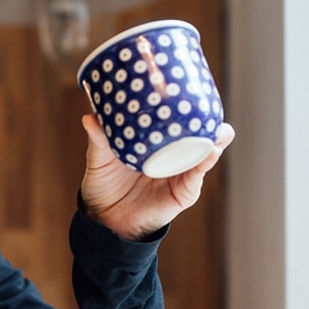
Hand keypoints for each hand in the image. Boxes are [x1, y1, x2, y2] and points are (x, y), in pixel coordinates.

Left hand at [79, 114, 237, 240]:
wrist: (104, 219)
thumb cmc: (105, 184)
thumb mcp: (100, 159)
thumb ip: (98, 140)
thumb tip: (90, 117)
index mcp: (158, 142)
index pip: (180, 121)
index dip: (191, 106)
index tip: (194, 88)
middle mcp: (174, 155)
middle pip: (202, 133)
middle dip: (211, 120)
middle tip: (208, 106)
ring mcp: (182, 173)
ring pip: (207, 152)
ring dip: (215, 138)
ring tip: (217, 129)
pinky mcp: (184, 192)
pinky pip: (197, 175)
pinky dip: (205, 163)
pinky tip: (209, 152)